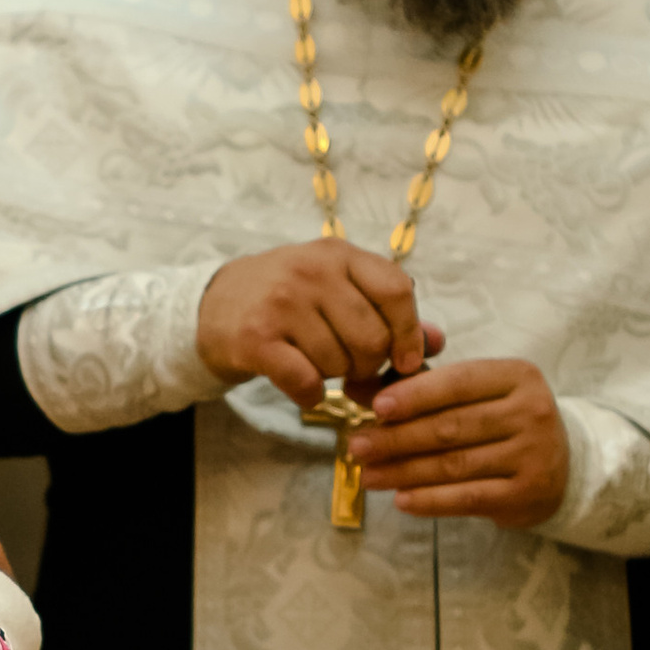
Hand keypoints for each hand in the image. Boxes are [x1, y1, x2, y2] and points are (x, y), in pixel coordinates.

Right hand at [196, 240, 442, 402]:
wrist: (211, 306)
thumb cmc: (286, 300)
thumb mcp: (336, 290)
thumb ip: (387, 313)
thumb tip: (438, 342)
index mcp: (337, 254)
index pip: (396, 289)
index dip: (410, 333)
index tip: (408, 360)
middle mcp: (310, 271)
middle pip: (372, 337)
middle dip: (369, 364)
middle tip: (350, 365)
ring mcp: (281, 303)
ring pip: (340, 363)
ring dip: (335, 377)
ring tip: (316, 364)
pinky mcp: (255, 338)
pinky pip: (306, 381)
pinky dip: (311, 394)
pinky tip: (303, 386)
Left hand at [345, 357, 568, 525]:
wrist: (561, 467)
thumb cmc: (501, 421)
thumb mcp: (474, 393)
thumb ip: (420, 387)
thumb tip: (356, 387)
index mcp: (517, 376)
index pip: (458, 382)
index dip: (415, 395)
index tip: (376, 407)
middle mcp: (531, 412)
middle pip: (451, 426)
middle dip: (398, 438)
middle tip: (357, 446)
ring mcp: (533, 455)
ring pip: (455, 465)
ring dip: (404, 472)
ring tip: (368, 475)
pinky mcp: (526, 494)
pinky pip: (468, 498)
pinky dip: (430, 500)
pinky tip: (401, 500)